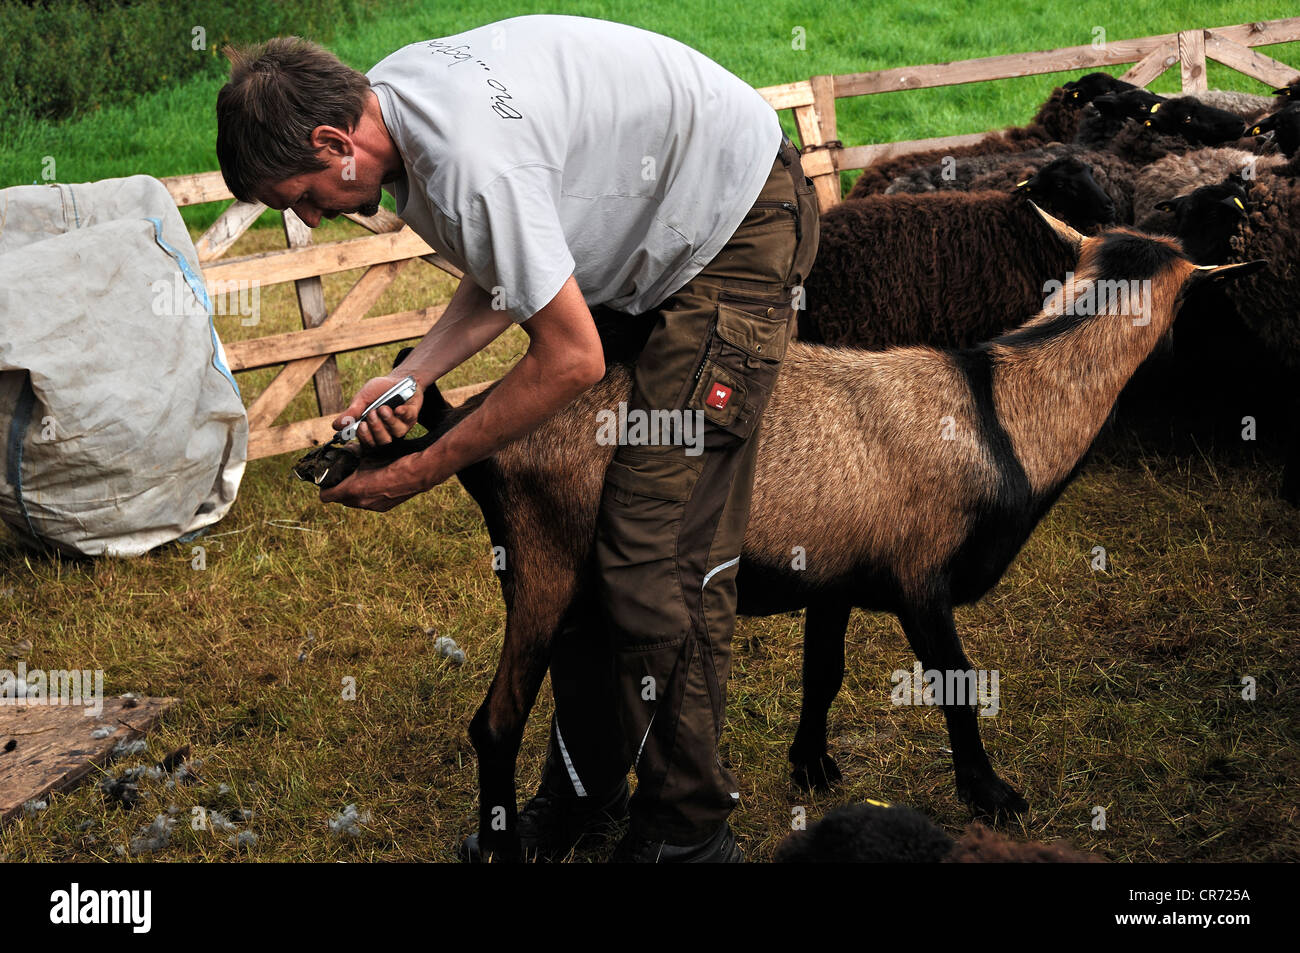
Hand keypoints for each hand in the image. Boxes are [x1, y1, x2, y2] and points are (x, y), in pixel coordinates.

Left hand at [319, 451, 442, 510]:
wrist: (417, 473)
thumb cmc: (394, 460)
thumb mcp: (369, 454)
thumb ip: (354, 454)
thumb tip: (346, 449)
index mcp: (353, 490)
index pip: (327, 495)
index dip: (325, 486)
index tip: (328, 478)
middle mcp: (360, 502)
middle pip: (340, 499)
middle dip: (339, 489)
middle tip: (343, 475)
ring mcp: (372, 507)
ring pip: (354, 502)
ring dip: (354, 492)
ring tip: (360, 479)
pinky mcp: (383, 507)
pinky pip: (368, 503)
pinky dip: (368, 494)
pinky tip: (375, 483)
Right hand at [334, 374, 424, 448]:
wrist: (396, 379)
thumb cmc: (378, 391)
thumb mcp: (362, 399)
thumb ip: (351, 412)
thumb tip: (335, 426)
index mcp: (372, 429)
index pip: (367, 444)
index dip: (365, 438)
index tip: (361, 425)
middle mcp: (387, 431)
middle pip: (382, 441)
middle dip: (376, 427)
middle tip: (372, 413)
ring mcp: (400, 426)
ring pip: (396, 433)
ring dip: (388, 420)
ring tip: (383, 408)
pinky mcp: (412, 418)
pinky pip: (408, 419)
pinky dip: (402, 413)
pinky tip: (398, 408)